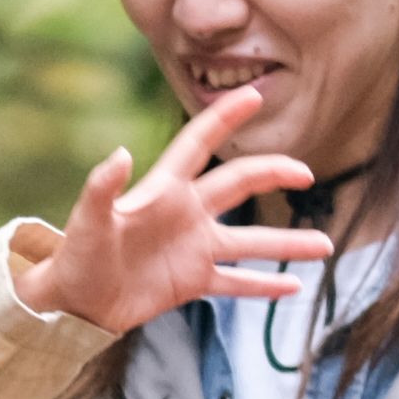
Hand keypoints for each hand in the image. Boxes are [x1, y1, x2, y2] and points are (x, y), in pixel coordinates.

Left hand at [11, 84, 329, 342]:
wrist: (72, 304)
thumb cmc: (75, 257)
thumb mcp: (87, 221)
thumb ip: (102, 187)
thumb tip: (119, 152)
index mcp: (164, 190)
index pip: (199, 144)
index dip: (225, 118)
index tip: (254, 95)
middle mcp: (187, 213)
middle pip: (239, 184)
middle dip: (273, 174)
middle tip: (306, 175)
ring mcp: (194, 248)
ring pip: (251, 241)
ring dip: (286, 244)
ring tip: (326, 246)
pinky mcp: (193, 281)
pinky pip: (236, 283)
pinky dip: (264, 288)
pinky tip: (294, 290)